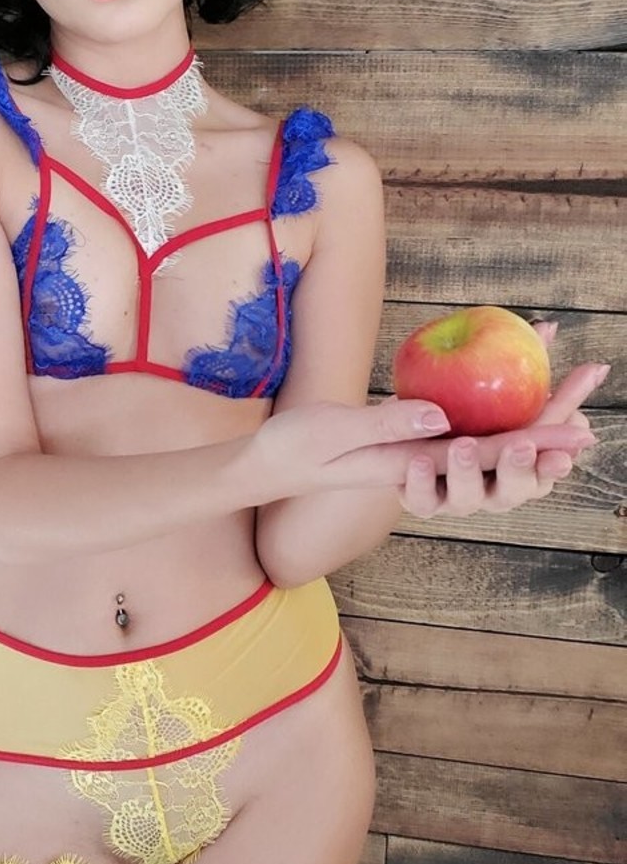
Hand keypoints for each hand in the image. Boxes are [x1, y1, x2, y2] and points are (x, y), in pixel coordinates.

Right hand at [254, 377, 594, 502]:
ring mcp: (420, 459)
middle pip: (502, 455)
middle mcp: (427, 468)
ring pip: (489, 448)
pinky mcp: (410, 446)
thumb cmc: (296, 448)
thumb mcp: (336, 431)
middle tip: (591, 410)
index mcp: (413, 467)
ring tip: (569, 406)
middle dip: (549, 433)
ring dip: (531, 429)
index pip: (487, 457)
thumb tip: (443, 417)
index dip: (537, 443)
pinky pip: (465, 433)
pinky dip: (497, 417)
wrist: (271, 466)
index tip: (579, 432)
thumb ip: (388, 422)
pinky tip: (511, 394)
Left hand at [400, 319, 607, 518]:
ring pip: (469, 498)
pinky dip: (421, 484)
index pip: (547, 467)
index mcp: (518, 464)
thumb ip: (521, 361)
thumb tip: (549, 328)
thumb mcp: (489, 384)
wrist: (401, 432)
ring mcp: (457, 497)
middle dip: (521, 470)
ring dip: (468, 472)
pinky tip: (418, 461)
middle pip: (515, 490)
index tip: (572, 445)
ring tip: (463, 445)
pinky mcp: (421, 500)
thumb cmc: (457, 406)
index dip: (558, 460)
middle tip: (520, 445)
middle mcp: (492, 487)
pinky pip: (422, 500)